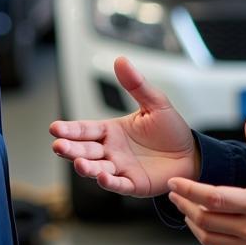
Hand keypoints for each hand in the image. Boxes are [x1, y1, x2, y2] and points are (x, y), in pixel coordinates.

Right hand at [51, 56, 197, 196]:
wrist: (191, 153)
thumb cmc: (170, 129)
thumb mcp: (155, 103)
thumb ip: (136, 85)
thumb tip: (120, 60)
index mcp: (111, 131)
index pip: (85, 129)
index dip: (70, 129)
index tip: (54, 128)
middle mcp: (111, 150)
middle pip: (86, 150)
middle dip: (71, 149)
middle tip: (58, 146)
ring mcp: (120, 168)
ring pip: (97, 168)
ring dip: (86, 167)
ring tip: (79, 163)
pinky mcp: (133, 184)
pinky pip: (119, 183)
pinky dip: (109, 181)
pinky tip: (102, 176)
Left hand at [167, 115, 245, 244]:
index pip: (214, 197)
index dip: (189, 190)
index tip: (174, 182)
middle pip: (206, 220)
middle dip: (185, 206)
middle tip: (174, 193)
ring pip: (211, 238)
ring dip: (194, 224)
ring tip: (185, 209)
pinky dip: (209, 238)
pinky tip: (206, 226)